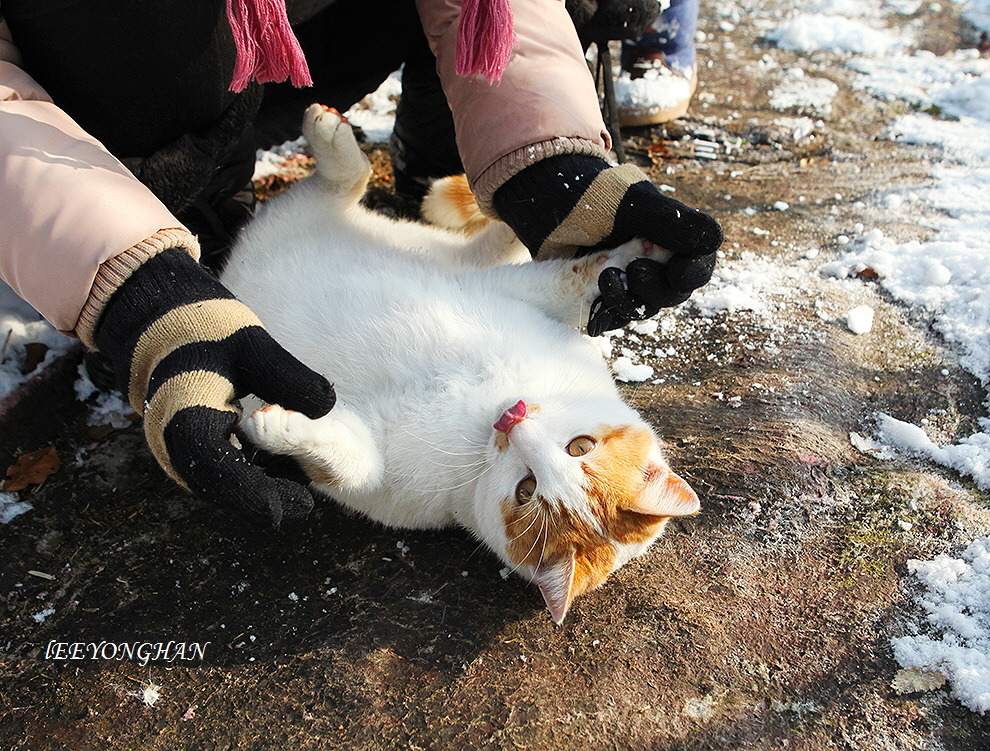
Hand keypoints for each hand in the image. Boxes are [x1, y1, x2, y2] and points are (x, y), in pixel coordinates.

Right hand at [94, 249, 335, 525]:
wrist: (163, 319)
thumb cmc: (208, 328)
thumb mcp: (252, 344)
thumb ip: (287, 375)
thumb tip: (327, 404)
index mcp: (183, 418)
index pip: (218, 472)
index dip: (255, 494)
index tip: (293, 506)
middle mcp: (173, 441)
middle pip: (220, 486)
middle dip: (261, 497)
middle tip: (304, 502)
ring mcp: (177, 445)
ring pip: (218, 481)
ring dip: (254, 486)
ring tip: (297, 483)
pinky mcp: (187, 443)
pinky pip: (215, 467)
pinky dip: (245, 471)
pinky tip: (278, 465)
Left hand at [492, 154, 721, 334]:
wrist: (547, 202)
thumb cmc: (595, 195)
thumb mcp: (634, 202)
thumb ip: (673, 220)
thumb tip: (714, 238)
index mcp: (674, 238)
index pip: (698, 264)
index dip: (694, 273)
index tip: (679, 272)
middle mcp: (656, 263)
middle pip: (672, 293)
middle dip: (656, 288)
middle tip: (634, 271)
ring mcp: (629, 282)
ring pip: (643, 308)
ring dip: (628, 301)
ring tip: (605, 278)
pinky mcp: (603, 297)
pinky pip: (612, 317)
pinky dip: (606, 314)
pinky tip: (594, 306)